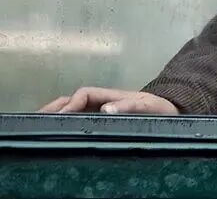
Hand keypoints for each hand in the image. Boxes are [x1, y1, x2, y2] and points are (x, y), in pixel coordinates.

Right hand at [39, 87, 179, 114]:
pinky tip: (57, 131)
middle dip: (55, 106)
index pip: (85, 94)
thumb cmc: (160, 108)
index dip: (72, 103)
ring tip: (39, 125)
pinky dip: (66, 121)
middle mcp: (103, 100)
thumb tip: (105, 109)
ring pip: (74, 108)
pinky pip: (80, 118)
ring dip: (57, 113)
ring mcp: (102, 109)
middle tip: (37, 119)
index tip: (62, 116)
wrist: (171, 111)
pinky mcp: (103, 118)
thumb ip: (129, 105)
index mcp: (111, 94)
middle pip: (73, 99)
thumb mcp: (148, 106)